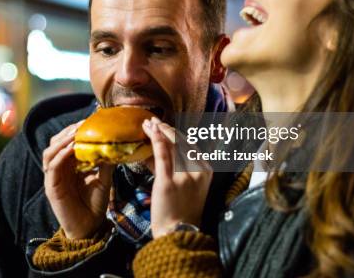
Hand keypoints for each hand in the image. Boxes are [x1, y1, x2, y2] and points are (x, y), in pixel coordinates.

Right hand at [43, 121, 114, 238]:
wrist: (90, 227)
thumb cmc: (96, 204)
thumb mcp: (104, 179)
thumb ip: (106, 163)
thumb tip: (115, 144)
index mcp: (69, 165)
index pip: (66, 141)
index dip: (74, 130)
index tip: (88, 120)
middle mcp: (58, 169)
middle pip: (55, 143)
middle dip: (68, 131)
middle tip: (82, 123)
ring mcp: (53, 177)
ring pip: (49, 152)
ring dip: (62, 141)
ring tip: (75, 133)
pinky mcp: (51, 186)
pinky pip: (52, 166)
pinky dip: (60, 155)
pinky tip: (71, 149)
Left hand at [143, 117, 212, 238]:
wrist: (178, 233)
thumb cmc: (181, 211)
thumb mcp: (189, 185)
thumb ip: (178, 166)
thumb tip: (160, 149)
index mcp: (206, 170)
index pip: (190, 145)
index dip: (175, 133)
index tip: (164, 126)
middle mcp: (197, 171)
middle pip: (180, 142)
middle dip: (166, 128)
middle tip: (153, 120)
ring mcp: (184, 176)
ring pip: (170, 146)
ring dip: (157, 131)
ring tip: (147, 123)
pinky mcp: (168, 182)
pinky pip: (162, 155)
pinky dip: (157, 140)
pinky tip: (151, 130)